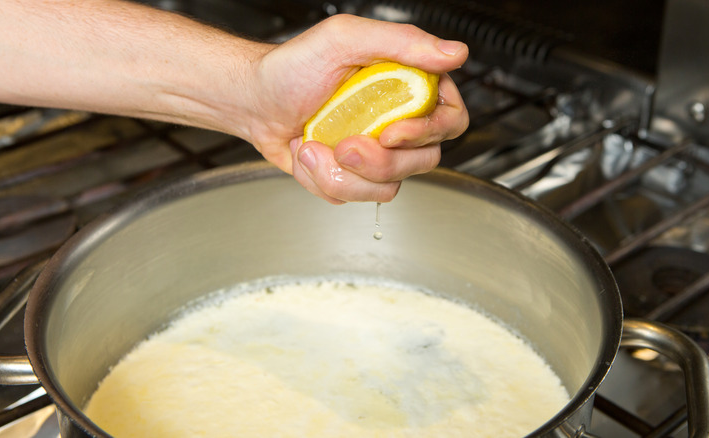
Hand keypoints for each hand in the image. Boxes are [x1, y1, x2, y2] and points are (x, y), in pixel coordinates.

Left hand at [245, 15, 468, 203]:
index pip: (450, 119)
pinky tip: (310, 155)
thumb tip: (454, 53)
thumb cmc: (292, 67)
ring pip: (389, 186)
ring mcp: (376, 152)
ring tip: (314, 146)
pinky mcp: (354, 176)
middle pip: (423, 160)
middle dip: (378, 161)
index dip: (427, 133)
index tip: (390, 131)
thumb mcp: (344, 39)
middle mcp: (398, 121)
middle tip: (343, 143)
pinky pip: (357, 195)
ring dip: (344, 173)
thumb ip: (402, 42)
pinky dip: (325, 180)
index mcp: (408, 86)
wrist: (254, 101)